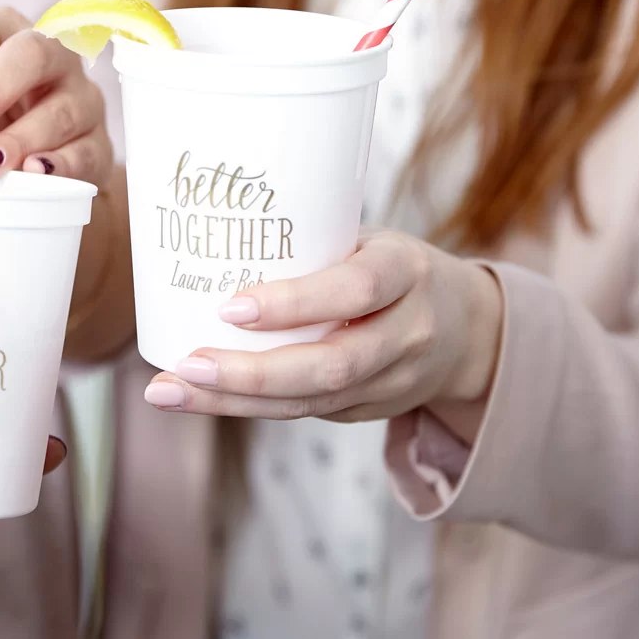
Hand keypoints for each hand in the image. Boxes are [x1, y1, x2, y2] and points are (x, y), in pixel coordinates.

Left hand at [0, 9, 111, 186]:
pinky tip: (34, 174)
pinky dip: (60, 164)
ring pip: (60, 108)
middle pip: (29, 53)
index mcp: (4, 36)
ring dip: (18, 138)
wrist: (38, 170)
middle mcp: (51, 56)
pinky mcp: (99, 143)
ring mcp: (82, 98)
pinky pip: (86, 150)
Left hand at [144, 229, 503, 422]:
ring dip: (233, 402)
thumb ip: (310, 243)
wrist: (469, 330)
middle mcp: (408, 332)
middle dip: (251, 374)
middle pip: (331, 366)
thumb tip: (207, 223)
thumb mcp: (369, 240)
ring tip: (169, 391)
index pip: (355, 290)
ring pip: (311, 403)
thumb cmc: (393, 268)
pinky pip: (304, 414)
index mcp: (406, 272)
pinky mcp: (369, 411)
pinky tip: (198, 397)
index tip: (231, 306)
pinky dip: (247, 408)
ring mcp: (392, 381)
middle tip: (185, 367)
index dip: (295, 303)